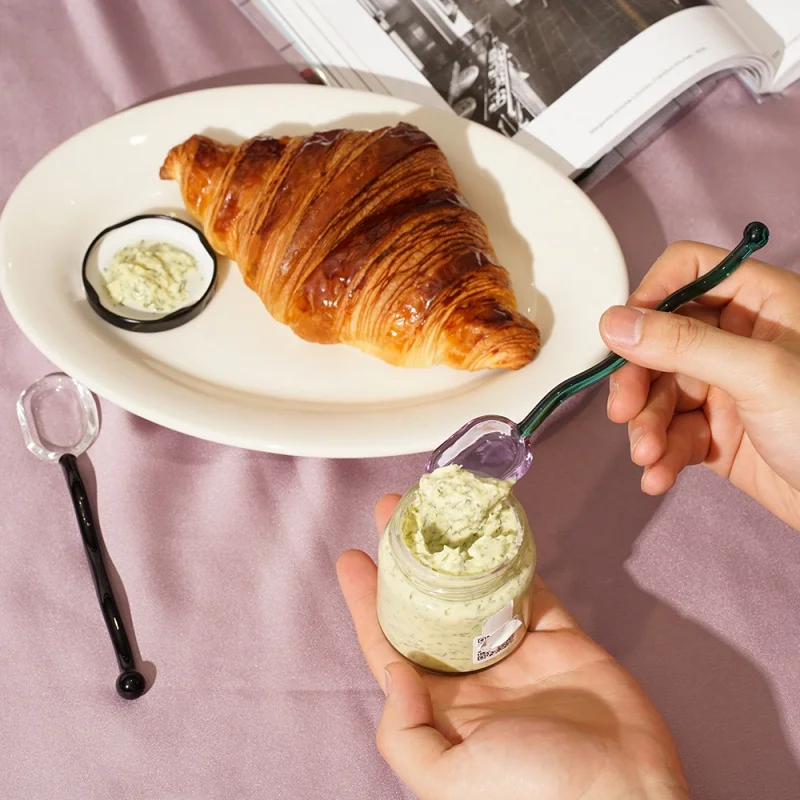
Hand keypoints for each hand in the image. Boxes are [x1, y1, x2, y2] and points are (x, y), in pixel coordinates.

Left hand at [337, 495, 687, 799]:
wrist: (626, 794)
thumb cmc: (535, 794)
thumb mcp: (449, 780)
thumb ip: (406, 733)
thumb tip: (393, 672)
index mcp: (440, 709)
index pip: (390, 644)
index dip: (366, 601)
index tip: (352, 559)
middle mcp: (472, 677)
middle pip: (427, 606)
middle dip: (405, 561)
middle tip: (389, 513)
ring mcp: (514, 655)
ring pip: (474, 591)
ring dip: (453, 553)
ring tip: (432, 512)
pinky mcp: (557, 640)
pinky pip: (529, 591)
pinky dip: (513, 561)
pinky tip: (492, 534)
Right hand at [600, 241, 799, 529]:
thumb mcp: (760, 374)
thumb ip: (685, 343)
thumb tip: (616, 322)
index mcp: (763, 303)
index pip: (691, 272)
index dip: (651, 297)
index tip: (623, 335)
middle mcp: (741, 340)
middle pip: (661, 340)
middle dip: (638, 380)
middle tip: (624, 409)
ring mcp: (728, 387)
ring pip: (660, 393)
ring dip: (646, 427)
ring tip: (649, 456)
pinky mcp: (719, 432)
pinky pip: (671, 433)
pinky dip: (660, 455)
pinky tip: (659, 476)